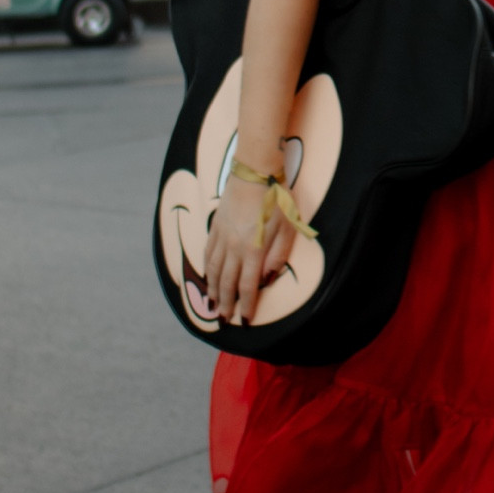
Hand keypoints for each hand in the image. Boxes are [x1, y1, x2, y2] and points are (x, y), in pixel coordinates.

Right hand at [203, 175, 295, 324]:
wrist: (255, 171)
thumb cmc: (277, 198)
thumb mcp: (287, 228)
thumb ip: (278, 256)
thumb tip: (267, 280)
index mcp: (253, 249)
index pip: (247, 285)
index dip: (246, 305)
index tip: (245, 321)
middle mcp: (233, 246)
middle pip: (226, 282)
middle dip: (226, 303)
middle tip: (224, 320)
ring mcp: (222, 235)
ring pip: (213, 269)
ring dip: (213, 289)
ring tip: (212, 305)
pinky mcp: (216, 225)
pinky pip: (208, 252)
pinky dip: (206, 268)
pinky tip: (207, 276)